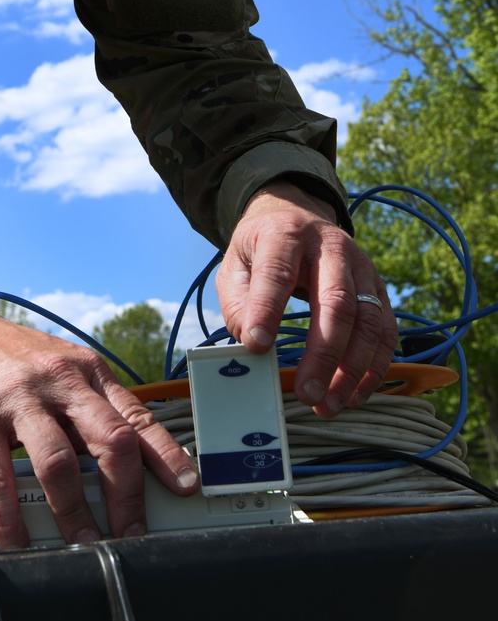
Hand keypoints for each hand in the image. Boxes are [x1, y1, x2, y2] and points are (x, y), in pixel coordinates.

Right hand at [0, 291, 198, 549]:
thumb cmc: (12, 361)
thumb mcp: (62, 371)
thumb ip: (91, 410)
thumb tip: (128, 466)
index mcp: (87, 373)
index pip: (136, 417)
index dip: (166, 456)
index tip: (185, 488)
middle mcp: (59, 381)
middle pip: (109, 440)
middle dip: (126, 495)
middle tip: (130, 534)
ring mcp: (18, 400)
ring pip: (58, 461)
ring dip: (74, 512)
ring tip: (82, 544)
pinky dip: (7, 514)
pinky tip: (15, 539)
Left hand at [216, 180, 397, 417]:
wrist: (295, 215)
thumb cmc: (261, 249)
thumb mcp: (235, 264)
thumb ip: (238, 301)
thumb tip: (252, 345)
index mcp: (286, 233)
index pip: (278, 272)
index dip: (267, 310)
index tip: (257, 348)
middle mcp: (331, 246)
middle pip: (336, 301)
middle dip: (323, 354)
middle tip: (308, 394)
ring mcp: (361, 266)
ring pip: (368, 320)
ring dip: (353, 369)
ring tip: (330, 404)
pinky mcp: (378, 287)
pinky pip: (386, 330)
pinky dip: (375, 366)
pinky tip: (356, 393)